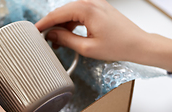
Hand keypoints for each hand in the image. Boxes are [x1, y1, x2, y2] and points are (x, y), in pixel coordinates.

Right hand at [35, 0, 171, 72]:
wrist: (138, 45)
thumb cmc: (119, 46)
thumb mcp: (87, 48)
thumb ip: (66, 40)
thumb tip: (51, 35)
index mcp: (87, 9)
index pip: (57, 13)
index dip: (44, 23)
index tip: (34, 30)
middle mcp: (91, 2)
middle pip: (63, 11)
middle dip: (52, 25)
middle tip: (43, 39)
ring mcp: (96, 4)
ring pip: (70, 12)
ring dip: (62, 25)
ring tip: (56, 42)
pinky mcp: (100, 9)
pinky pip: (80, 13)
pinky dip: (72, 24)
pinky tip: (68, 36)